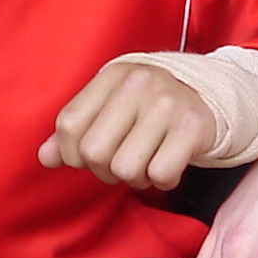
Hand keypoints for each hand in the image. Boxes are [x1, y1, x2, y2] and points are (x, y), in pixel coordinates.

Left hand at [41, 61, 219, 189]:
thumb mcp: (112, 107)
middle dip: (104, 170)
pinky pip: (160, 174)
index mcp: (113, 76)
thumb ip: (76, 131)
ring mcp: (167, 104)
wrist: (212, 96)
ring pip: (125, 168)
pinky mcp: (193, 126)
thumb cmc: (151, 107)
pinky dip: (162, 180)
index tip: (89, 158)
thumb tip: (45, 157)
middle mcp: (138, 84)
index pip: (69, 125)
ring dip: (135, 178)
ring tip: (147, 162)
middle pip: (94, 151)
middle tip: (123, 162)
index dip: (72, 153)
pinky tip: (168, 165)